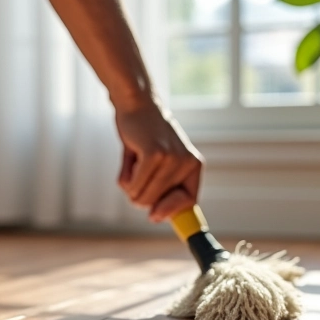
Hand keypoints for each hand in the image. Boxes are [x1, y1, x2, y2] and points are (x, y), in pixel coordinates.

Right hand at [115, 100, 202, 222]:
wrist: (137, 103)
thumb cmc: (145, 135)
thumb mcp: (159, 161)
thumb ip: (159, 187)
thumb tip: (155, 216)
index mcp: (193, 165)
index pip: (189, 201)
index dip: (170, 211)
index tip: (153, 217)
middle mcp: (187, 163)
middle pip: (159, 203)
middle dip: (142, 196)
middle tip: (136, 175)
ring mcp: (172, 159)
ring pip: (145, 198)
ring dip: (132, 189)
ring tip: (132, 165)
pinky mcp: (155, 155)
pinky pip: (136, 186)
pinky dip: (126, 181)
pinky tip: (128, 161)